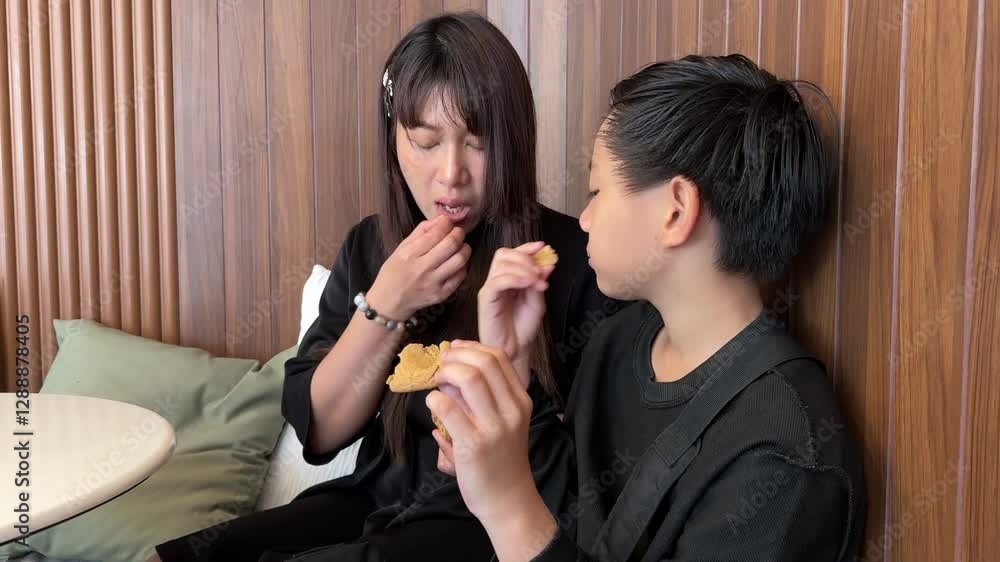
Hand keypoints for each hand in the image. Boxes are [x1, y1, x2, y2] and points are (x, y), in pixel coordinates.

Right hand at [367, 215, 470, 319]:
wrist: (389, 302)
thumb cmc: (394, 272)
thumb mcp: (401, 248)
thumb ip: (420, 232)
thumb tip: (440, 220)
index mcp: (409, 255)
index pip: (436, 233)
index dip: (447, 223)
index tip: (448, 223)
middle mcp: (422, 269)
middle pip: (451, 244)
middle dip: (459, 233)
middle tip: (458, 232)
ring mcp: (433, 283)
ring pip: (460, 260)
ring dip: (465, 249)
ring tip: (461, 246)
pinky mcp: (441, 294)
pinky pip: (460, 276)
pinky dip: (463, 265)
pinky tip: (456, 262)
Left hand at [426, 341, 537, 522]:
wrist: (508, 500)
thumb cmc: (501, 460)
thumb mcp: (504, 423)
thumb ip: (483, 398)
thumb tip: (451, 373)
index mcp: (520, 401)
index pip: (499, 357)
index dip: (471, 347)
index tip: (454, 350)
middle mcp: (512, 410)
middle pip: (484, 361)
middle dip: (456, 355)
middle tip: (441, 364)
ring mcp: (494, 427)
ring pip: (469, 378)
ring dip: (446, 372)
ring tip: (436, 381)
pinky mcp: (474, 444)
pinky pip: (448, 407)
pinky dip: (434, 398)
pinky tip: (432, 403)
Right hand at [478, 242, 552, 383]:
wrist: (514, 350)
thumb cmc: (523, 328)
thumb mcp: (536, 301)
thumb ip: (538, 282)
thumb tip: (547, 264)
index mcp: (508, 279)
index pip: (511, 254)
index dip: (526, 247)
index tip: (543, 246)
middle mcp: (496, 281)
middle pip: (504, 254)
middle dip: (524, 257)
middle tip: (539, 271)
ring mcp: (490, 289)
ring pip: (501, 264)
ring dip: (523, 268)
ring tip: (537, 281)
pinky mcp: (486, 299)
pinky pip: (498, 281)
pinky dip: (514, 278)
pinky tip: (528, 284)